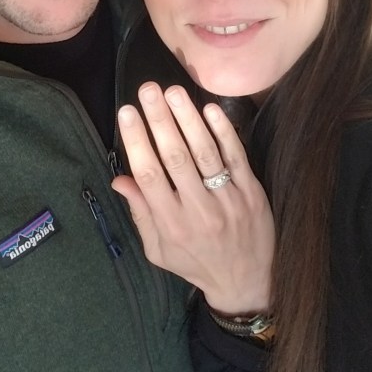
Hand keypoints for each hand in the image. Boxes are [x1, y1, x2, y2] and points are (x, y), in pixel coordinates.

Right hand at [111, 82, 273, 315]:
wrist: (246, 282)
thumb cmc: (195, 263)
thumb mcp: (159, 250)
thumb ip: (141, 213)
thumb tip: (119, 180)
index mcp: (171, 224)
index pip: (149, 175)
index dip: (136, 141)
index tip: (126, 112)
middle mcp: (199, 211)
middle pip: (175, 158)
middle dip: (159, 120)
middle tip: (147, 89)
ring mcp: (228, 200)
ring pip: (205, 153)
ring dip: (188, 118)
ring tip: (173, 91)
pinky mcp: (252, 193)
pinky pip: (236, 156)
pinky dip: (224, 131)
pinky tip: (210, 108)